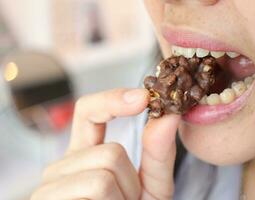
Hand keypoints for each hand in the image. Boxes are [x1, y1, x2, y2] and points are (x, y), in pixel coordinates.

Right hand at [31, 88, 179, 199]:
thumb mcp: (151, 188)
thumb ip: (159, 154)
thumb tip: (169, 115)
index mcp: (85, 154)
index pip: (89, 112)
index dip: (113, 99)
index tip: (143, 97)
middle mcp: (63, 165)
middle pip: (110, 153)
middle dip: (131, 183)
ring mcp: (50, 185)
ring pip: (104, 173)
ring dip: (123, 199)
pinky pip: (96, 188)